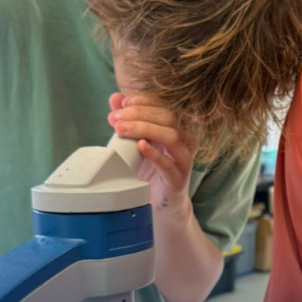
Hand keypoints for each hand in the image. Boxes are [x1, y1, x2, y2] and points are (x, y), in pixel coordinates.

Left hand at [108, 94, 195, 217]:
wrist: (161, 203)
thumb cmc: (151, 171)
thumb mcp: (136, 142)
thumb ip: (128, 120)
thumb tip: (115, 98)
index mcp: (177, 129)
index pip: (164, 107)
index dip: (145, 101)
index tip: (123, 103)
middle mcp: (185, 141)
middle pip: (168, 118)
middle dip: (139, 114)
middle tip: (116, 118)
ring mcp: (184, 160)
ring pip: (171, 137)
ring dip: (144, 129)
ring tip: (121, 130)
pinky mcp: (179, 179)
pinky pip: (169, 164)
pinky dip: (154, 153)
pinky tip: (140, 146)